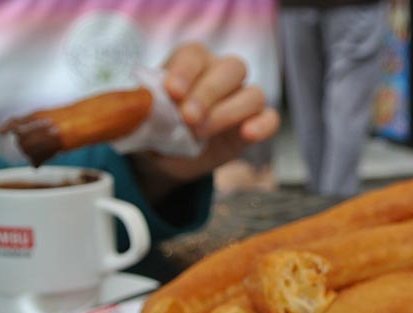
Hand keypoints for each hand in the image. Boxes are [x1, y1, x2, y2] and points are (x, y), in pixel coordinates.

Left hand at [133, 42, 279, 194]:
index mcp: (190, 64)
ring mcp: (241, 99)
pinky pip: (270, 118)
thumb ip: (145, 112)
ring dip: (227, 113)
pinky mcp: (254, 124)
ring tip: (201, 134)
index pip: (195, 54)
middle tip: (187, 118)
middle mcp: (220, 75)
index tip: (172, 92)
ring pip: (252, 93)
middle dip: (208, 94)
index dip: (185, 70)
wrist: (165, 159)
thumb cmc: (155, 131)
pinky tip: (247, 134)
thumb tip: (145, 106)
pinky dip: (262, 125)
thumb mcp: (142, 122)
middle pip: (230, 69)